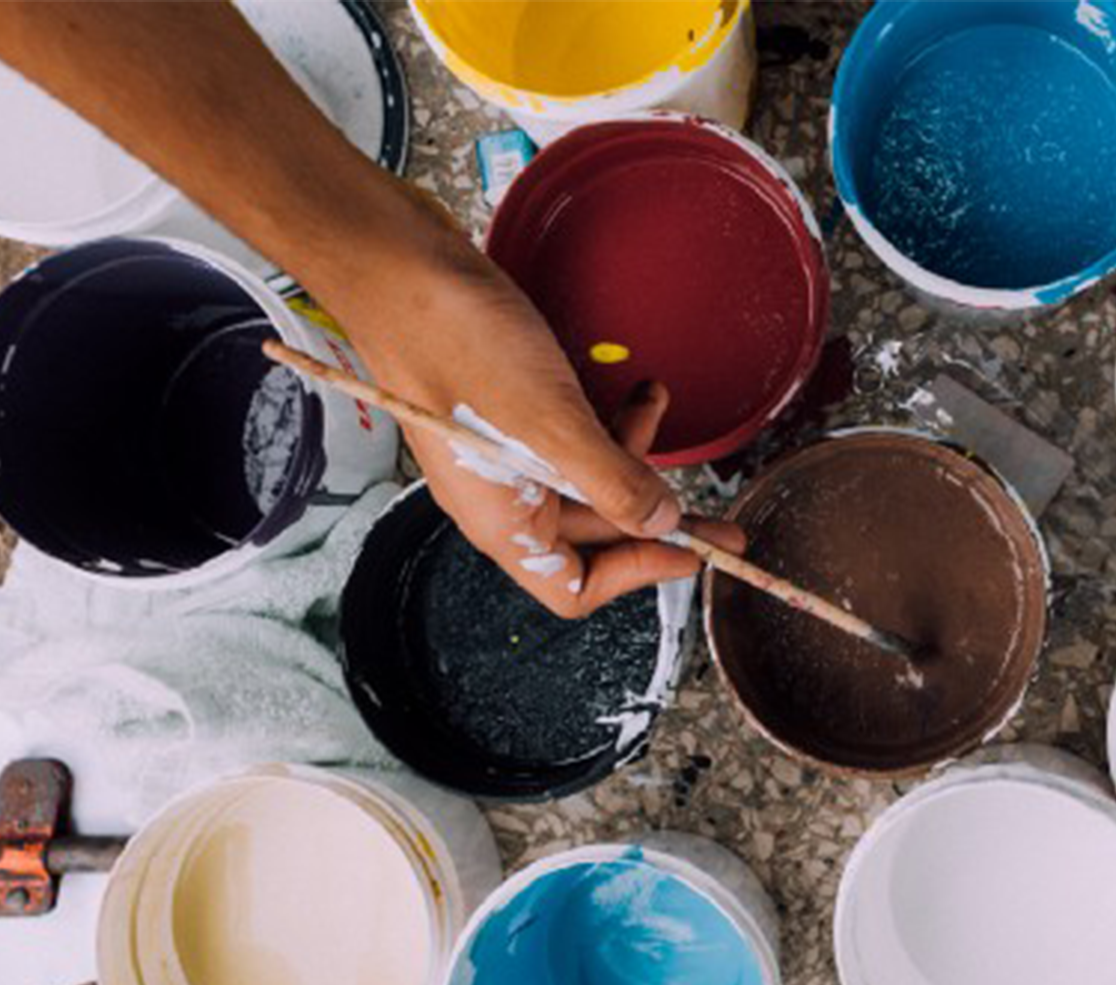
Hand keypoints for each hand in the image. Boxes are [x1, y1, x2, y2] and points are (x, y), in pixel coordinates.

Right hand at [319, 186, 744, 614]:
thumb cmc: (458, 344)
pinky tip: (629, 385)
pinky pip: (568, 436)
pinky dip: (604, 419)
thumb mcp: (553, 424)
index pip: (574, 586)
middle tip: (719, 514)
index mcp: (502, 521)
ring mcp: (500, 453)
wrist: (396, 267)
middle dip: (653, 516)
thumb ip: (613, 481)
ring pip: (582, 479)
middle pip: (589, 535)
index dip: (637, 573)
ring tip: (656, 402)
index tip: (692, 549)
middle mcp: (499, 497)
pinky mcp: (505, 409)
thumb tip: (662, 522)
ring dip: (629, 452)